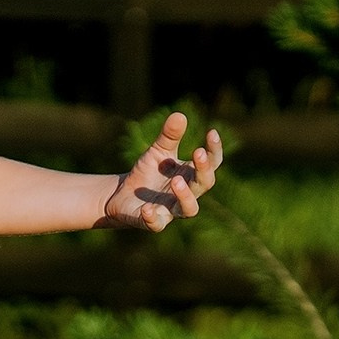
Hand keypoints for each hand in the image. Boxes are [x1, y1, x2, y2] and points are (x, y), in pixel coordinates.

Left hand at [100, 112, 223, 231]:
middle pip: (205, 184)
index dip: (215, 150)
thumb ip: (169, 136)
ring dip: (185, 195)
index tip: (211, 133)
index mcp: (192, 174)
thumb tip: (179, 114)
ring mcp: (172, 209)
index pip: (212, 163)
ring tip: (176, 180)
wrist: (123, 194)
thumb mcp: (157, 152)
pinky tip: (147, 207)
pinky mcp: (153, 222)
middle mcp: (188, 193)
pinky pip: (157, 223)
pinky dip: (153, 217)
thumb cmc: (148, 173)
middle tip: (197, 152)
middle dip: (203, 170)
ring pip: (189, 209)